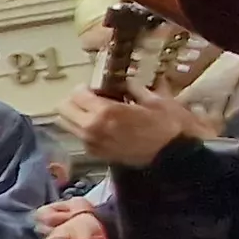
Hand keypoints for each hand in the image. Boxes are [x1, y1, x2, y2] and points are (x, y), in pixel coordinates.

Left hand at [60, 86, 201, 170]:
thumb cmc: (168, 126)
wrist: (175, 157)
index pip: (76, 94)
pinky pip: (80, 137)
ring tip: (97, 112)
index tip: (96, 87)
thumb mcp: (154, 100)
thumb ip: (133, 88)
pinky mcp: (97, 154)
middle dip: (74, 101)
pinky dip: (85, 128)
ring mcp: (92, 144)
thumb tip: (123, 81)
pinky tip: (104, 125)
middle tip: (92, 98)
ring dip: (77, 115)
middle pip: (63, 110)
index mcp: (105, 113)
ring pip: (67, 124)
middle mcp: (92, 129)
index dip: (84, 88)